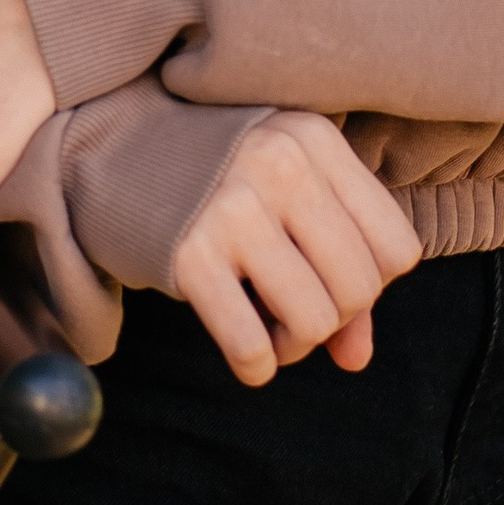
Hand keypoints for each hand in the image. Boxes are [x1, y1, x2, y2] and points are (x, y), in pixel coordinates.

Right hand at [169, 110, 420, 387]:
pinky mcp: (188, 253)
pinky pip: (252, 344)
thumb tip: (358, 358)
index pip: (397, 248)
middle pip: (359, 288)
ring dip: (296, 345)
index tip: (329, 280)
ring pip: (315, 321)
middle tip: (296, 313)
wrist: (106, 148)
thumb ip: (333, 265)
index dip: (372, 284)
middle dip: (334, 320)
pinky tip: (245, 352)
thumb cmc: (211, 173)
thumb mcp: (283, 191)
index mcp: (314, 139)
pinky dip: (256, 365)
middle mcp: (281, 165)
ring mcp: (233, 208)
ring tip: (270, 329)